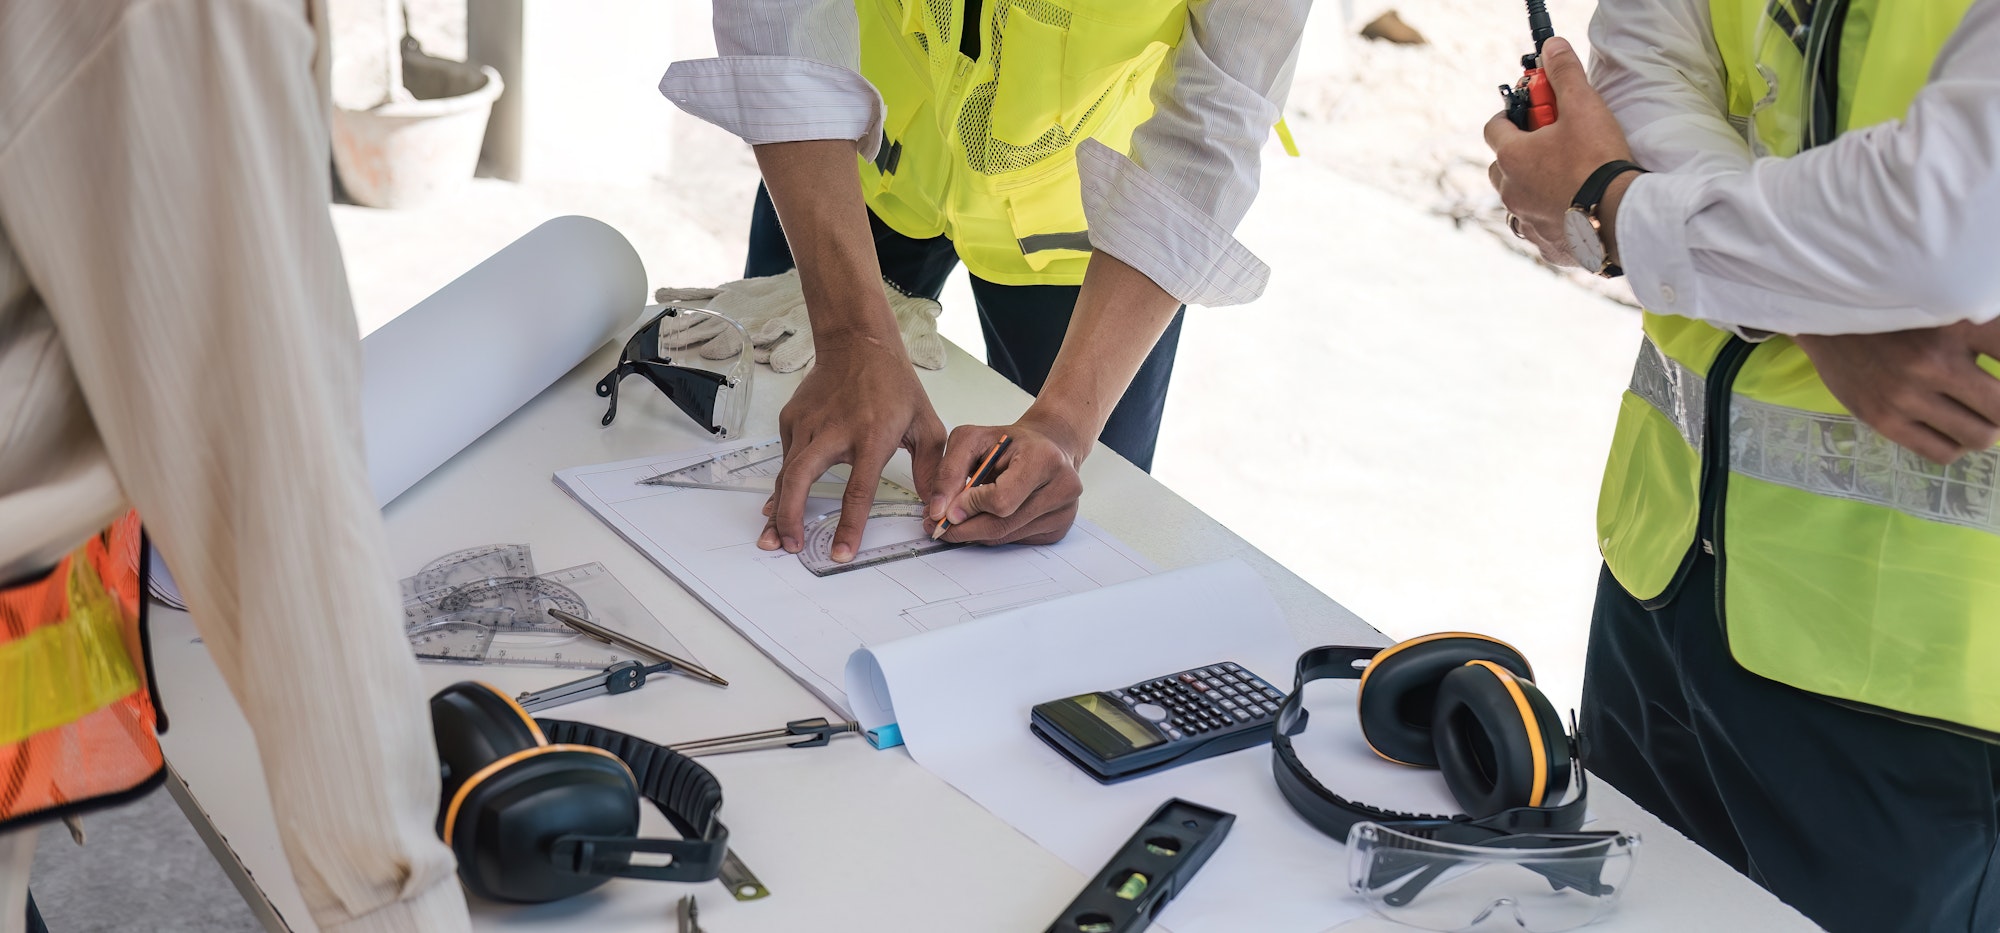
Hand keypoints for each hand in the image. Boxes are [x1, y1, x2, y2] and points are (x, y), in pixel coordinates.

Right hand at [758, 338, 945, 560]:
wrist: (858, 343)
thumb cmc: (894, 384)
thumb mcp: (925, 423)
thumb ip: (930, 467)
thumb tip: (933, 505)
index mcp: (871, 436)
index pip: (858, 490)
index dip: (848, 525)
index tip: (840, 552)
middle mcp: (834, 431)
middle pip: (802, 480)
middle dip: (791, 517)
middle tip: (790, 546)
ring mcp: (809, 424)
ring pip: (786, 473)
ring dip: (777, 508)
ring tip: (773, 538)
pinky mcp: (793, 420)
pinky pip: (786, 458)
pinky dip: (781, 485)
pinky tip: (778, 505)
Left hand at [925, 410, 1088, 545]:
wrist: (1049, 447)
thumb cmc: (1012, 442)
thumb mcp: (972, 439)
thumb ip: (950, 471)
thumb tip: (939, 511)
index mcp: (1044, 459)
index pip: (1001, 500)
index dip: (970, 506)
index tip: (947, 508)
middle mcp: (1062, 487)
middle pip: (1002, 525)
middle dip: (965, 527)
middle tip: (940, 525)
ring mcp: (1064, 511)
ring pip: (1006, 537)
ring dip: (977, 531)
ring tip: (962, 515)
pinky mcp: (1060, 528)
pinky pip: (1016, 541)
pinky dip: (995, 532)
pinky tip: (991, 515)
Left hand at [1484, 37, 1636, 267]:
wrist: (1620, 215)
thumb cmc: (1598, 159)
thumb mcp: (1583, 106)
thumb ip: (1564, 75)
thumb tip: (1552, 48)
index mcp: (1512, 157)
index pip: (1494, 128)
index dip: (1508, 115)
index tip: (1525, 112)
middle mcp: (1510, 192)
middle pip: (1500, 166)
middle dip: (1517, 153)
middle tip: (1547, 144)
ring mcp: (1525, 220)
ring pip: (1515, 200)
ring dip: (1528, 188)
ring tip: (1557, 179)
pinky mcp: (1544, 244)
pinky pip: (1535, 228)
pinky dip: (1545, 218)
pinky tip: (1567, 212)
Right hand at [1793, 320, 1999, 463]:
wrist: (1828, 320)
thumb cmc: (1900, 314)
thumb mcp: (1949, 309)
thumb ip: (1985, 336)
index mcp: (1958, 324)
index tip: (1998, 376)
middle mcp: (1934, 361)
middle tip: (1995, 401)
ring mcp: (1907, 395)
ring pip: (1980, 436)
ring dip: (1987, 428)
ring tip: (1978, 415)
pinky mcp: (1884, 419)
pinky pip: (1943, 452)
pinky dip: (1958, 445)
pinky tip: (1952, 429)